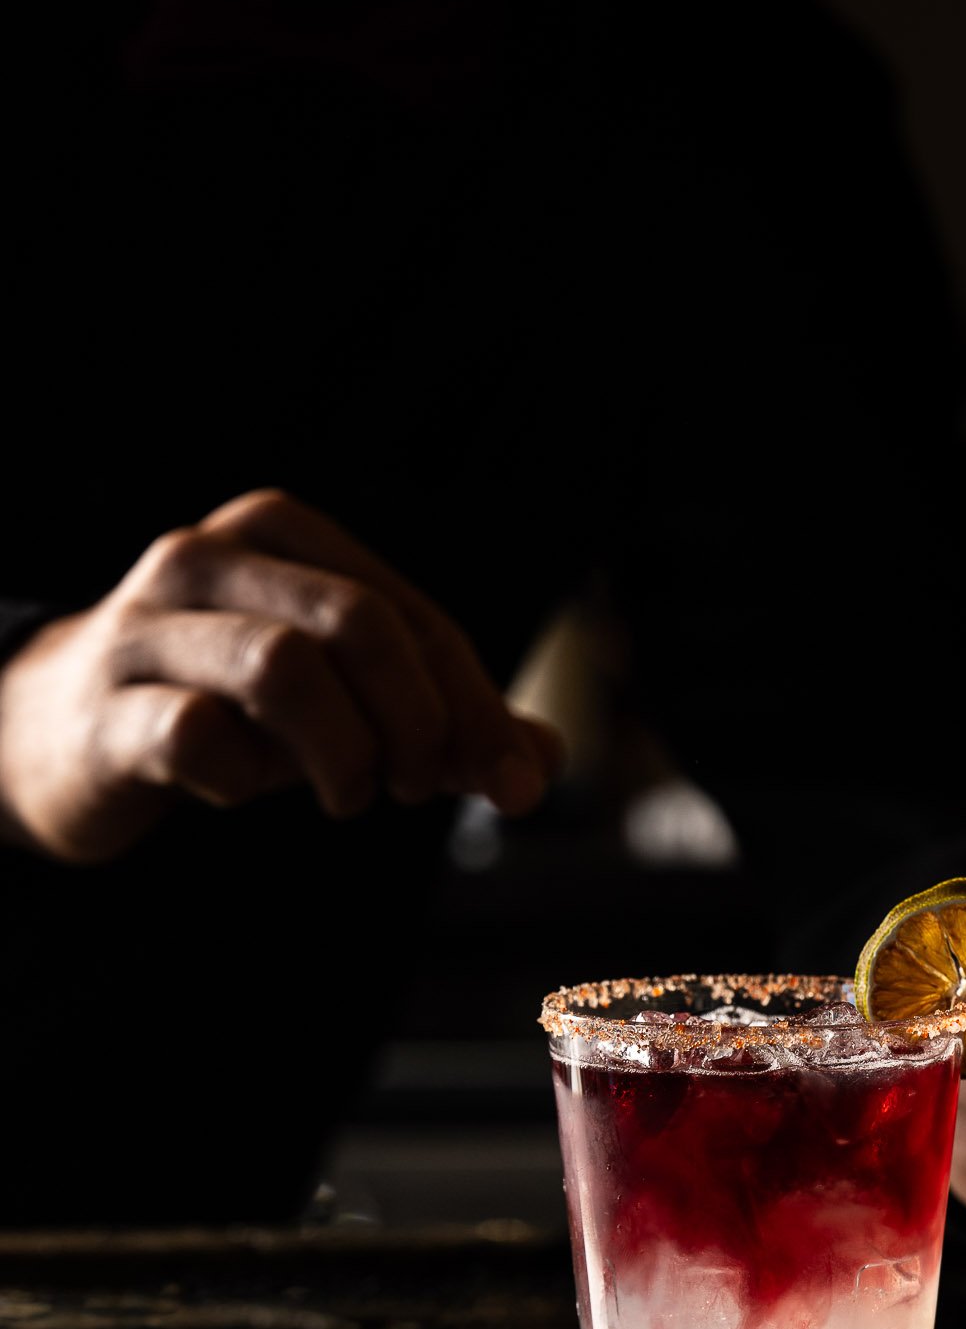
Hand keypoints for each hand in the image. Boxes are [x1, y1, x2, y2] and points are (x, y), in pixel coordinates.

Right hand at [0, 488, 561, 861]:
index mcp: (280, 533)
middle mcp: (208, 559)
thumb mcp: (342, 704)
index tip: (509, 783)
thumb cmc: (226, 707)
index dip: (473, 704)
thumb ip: (441, 727)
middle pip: (358, 622)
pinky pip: (199, 736)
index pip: (409, 613)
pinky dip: (243, 781)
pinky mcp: (108, 708)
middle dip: (417, 720)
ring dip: (344, 753)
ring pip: (283, 667)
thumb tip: (539, 766)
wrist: (63, 737)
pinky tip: (237, 790)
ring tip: (347, 795)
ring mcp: (147, 628)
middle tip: (417, 786)